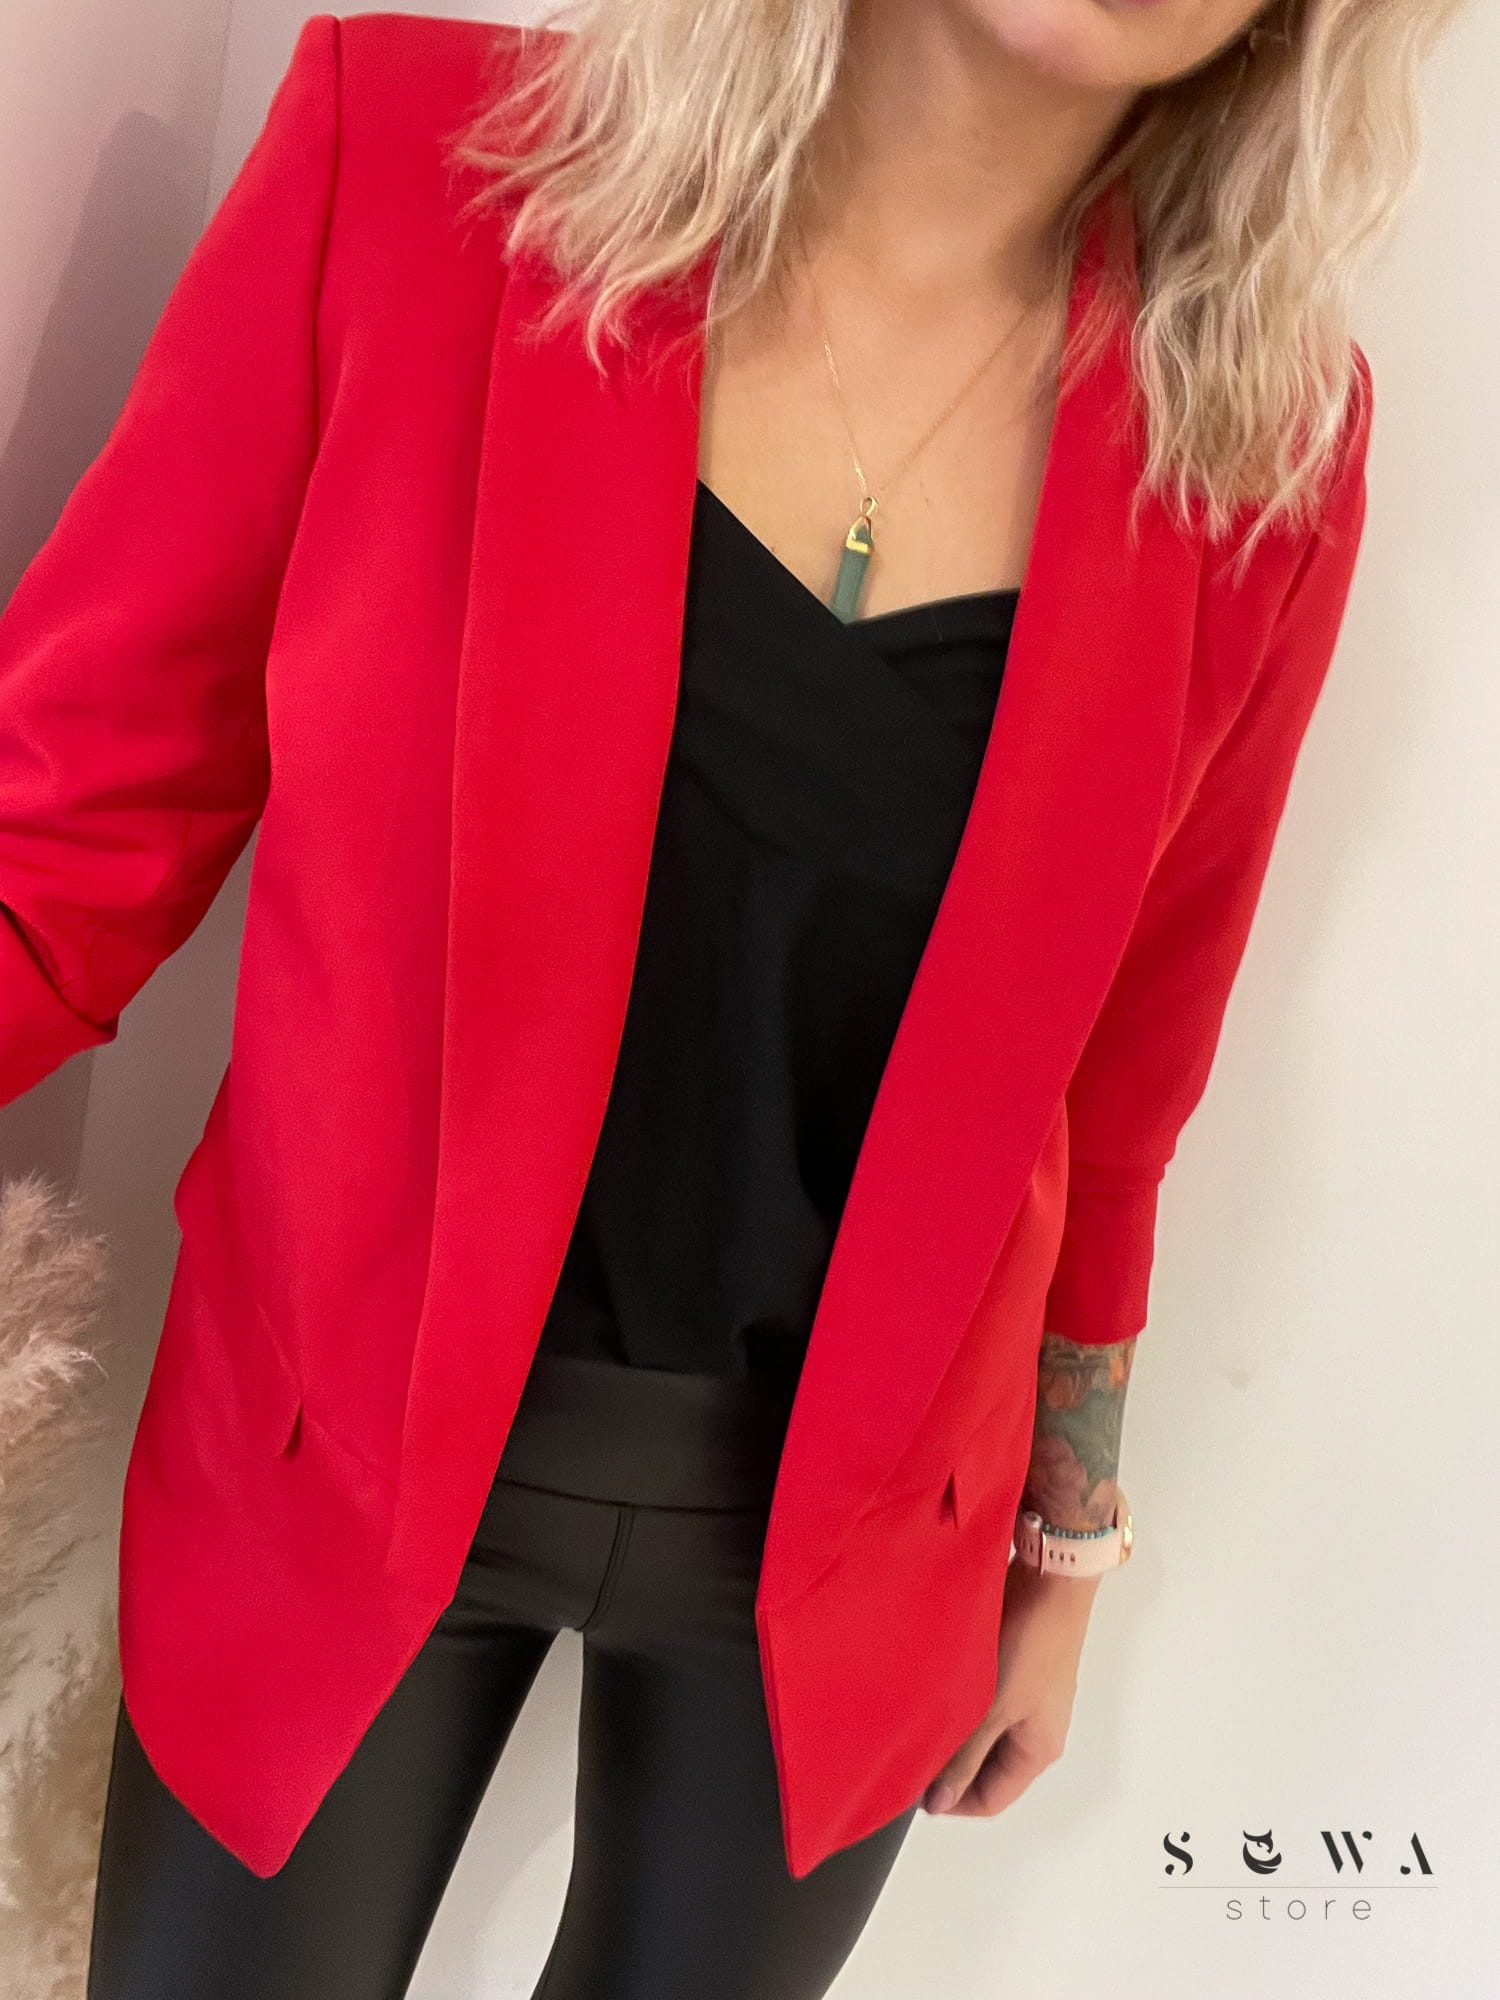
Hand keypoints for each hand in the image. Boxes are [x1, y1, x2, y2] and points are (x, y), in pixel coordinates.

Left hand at [922, 1558, 1100, 1817]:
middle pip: (987, 1767)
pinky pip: (985, 1700)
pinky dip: (963, 1699)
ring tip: (924, 1712)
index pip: (991, 1799)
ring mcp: (1028, 1699)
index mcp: (1038, 1751)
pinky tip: (941, 1683)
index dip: (952, 1799)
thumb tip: (940, 1804)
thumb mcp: (993, 1708)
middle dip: (951, 1762)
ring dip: (955, 1726)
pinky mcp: (1017, 1670)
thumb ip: (965, 1757)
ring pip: (983, 1732)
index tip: (914, 1784)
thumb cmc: (1032, 1642)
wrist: (1051, 1579)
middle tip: (913, 1744)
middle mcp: (1036, 1729)